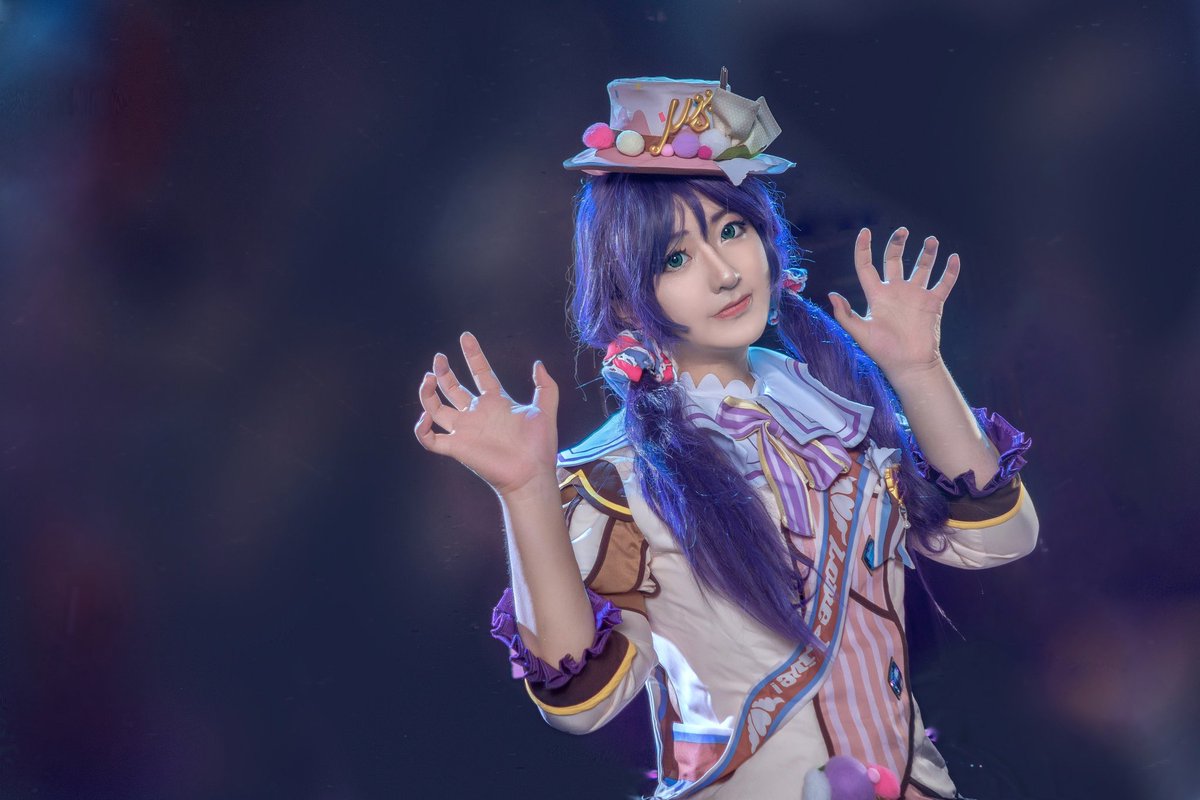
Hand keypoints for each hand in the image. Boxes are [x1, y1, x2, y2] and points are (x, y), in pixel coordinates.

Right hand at [414, 332, 559, 497]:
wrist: (532, 473)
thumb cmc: (540, 445)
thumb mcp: (546, 409)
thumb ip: (545, 386)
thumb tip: (539, 363)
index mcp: (496, 401)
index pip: (480, 372)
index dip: (473, 354)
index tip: (466, 336)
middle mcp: (477, 414)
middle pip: (452, 388)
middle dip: (444, 372)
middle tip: (439, 358)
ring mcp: (465, 430)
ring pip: (436, 409)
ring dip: (428, 394)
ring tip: (428, 378)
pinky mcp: (457, 447)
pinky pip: (430, 439)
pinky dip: (421, 429)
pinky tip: (425, 416)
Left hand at [827, 227, 959, 379]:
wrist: (909, 365)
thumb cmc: (882, 352)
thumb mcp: (860, 332)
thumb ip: (845, 314)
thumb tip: (831, 294)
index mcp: (877, 295)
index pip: (867, 266)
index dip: (864, 248)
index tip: (865, 231)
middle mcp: (896, 291)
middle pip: (895, 260)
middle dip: (897, 244)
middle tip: (902, 230)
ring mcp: (915, 296)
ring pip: (922, 268)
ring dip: (927, 253)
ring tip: (931, 239)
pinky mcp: (933, 303)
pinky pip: (944, 283)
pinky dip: (950, 271)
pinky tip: (953, 258)